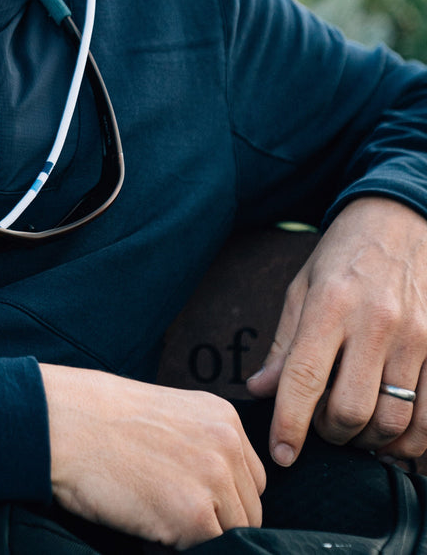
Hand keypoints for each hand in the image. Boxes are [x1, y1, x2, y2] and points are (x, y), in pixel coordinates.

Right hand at [39, 363, 264, 548]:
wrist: (63, 423)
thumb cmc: (100, 419)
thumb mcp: (168, 416)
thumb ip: (201, 444)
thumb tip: (215, 490)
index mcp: (223, 416)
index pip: (250, 479)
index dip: (223, 498)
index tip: (191, 499)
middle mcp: (227, 443)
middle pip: (248, 509)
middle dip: (216, 519)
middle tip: (169, 511)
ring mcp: (214, 478)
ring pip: (234, 533)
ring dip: (200, 535)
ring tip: (158, 516)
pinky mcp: (195, 514)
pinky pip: (209, 549)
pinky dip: (181, 547)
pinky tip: (151, 526)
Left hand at [246, 196, 426, 464]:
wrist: (402, 217)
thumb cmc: (346, 253)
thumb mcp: (304, 285)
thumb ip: (285, 343)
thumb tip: (260, 391)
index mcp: (330, 303)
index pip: (304, 377)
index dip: (289, 424)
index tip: (281, 454)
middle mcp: (375, 322)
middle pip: (350, 410)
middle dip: (331, 434)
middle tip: (324, 429)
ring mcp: (416, 336)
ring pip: (393, 421)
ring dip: (370, 440)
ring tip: (357, 429)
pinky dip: (413, 439)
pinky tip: (395, 432)